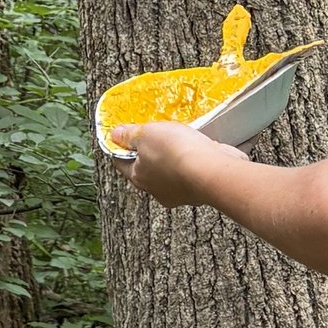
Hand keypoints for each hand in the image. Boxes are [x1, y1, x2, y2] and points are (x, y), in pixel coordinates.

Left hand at [112, 120, 228, 207]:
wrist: (213, 170)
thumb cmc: (177, 152)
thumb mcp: (147, 134)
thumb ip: (130, 135)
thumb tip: (115, 136)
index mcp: (138, 177)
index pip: (121, 161)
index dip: (121, 146)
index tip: (125, 135)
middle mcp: (156, 190)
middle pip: (146, 169)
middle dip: (149, 153)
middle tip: (155, 136)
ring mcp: (179, 193)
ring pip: (169, 173)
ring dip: (172, 159)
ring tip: (179, 141)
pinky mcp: (199, 191)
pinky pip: (190, 174)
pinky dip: (191, 164)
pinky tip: (195, 151)